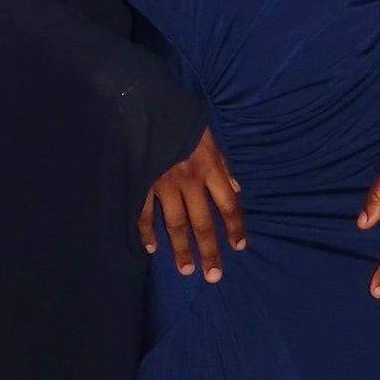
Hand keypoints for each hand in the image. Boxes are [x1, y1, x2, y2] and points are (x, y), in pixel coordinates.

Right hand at [139, 127, 246, 281]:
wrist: (144, 103)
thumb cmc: (179, 118)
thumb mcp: (208, 136)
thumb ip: (222, 166)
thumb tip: (235, 189)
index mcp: (209, 166)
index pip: (228, 204)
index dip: (235, 227)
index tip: (239, 247)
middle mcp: (189, 180)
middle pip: (202, 222)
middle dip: (209, 251)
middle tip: (213, 276)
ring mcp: (162, 184)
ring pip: (174, 224)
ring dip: (180, 249)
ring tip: (186, 270)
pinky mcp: (140, 183)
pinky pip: (144, 213)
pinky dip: (146, 231)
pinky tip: (150, 248)